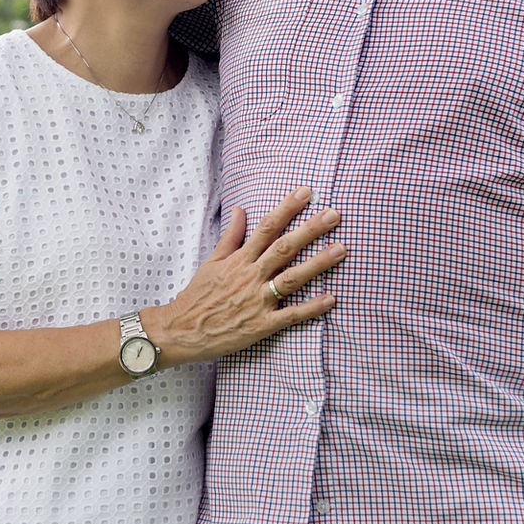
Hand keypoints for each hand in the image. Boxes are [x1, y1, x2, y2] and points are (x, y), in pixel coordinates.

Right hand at [146, 187, 342, 364]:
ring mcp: (257, 300)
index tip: (305, 192)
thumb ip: (230, 236)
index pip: (266, 228)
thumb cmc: (197, 296)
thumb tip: (241, 210)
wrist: (182, 330)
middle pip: (284, 248)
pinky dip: (311, 307)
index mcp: (239, 259)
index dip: (287, 208)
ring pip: (292, 278)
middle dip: (310, 230)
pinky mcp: (261, 324)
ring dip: (318, 263)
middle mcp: (250, 276)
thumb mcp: (211, 261)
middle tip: (334, 215)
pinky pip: (291, 315)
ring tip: (340, 249)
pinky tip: (331, 298)